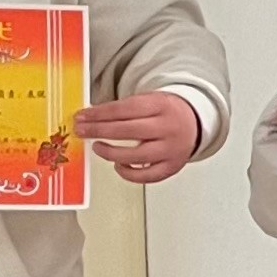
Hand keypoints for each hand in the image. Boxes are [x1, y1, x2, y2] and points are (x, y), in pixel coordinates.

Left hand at [75, 92, 201, 184]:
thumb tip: (90, 119)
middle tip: (81, 131)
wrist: (195, 123)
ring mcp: (171, 149)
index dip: (99, 114)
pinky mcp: (172, 167)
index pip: (125, 109)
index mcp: (162, 106)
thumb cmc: (165, 113)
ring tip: (98, 147)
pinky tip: (118, 165)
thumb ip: (123, 109)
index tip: (82, 117)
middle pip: (127, 131)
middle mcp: (168, 128)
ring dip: (110, 153)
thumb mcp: (148, 101)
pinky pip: (146, 176)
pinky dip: (128, 173)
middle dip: (98, 131)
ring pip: (135, 156)